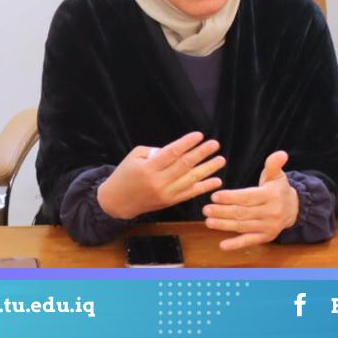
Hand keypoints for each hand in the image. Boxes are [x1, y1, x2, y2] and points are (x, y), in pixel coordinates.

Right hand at [96, 131, 224, 220]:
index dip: (187, 143)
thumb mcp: (135, 156)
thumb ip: (156, 151)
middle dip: (201, 154)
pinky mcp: (170, 202)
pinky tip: (216, 180)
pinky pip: (190, 194)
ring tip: (220, 159)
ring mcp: (166, 193)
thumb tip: (177, 150)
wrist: (117, 201)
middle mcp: (158, 182)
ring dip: (208, 169)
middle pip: (184, 166)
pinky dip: (204, 187)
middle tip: (215, 144)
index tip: (199, 135)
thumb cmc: (125, 174)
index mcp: (148, 168)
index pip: (172, 153)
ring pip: (190, 180)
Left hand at [203, 151, 299, 250]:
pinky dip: (236, 244)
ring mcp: (268, 226)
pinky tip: (222, 245)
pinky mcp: (266, 237)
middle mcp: (271, 212)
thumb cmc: (279, 189)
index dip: (231, 197)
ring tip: (208, 222)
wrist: (293, 208)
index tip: (215, 196)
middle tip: (206, 209)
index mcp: (272, 196)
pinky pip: (249, 241)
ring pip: (243, 226)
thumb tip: (281, 154)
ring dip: (224, 225)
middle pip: (242, 212)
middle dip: (222, 211)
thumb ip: (274, 164)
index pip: (248, 197)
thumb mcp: (277, 175)